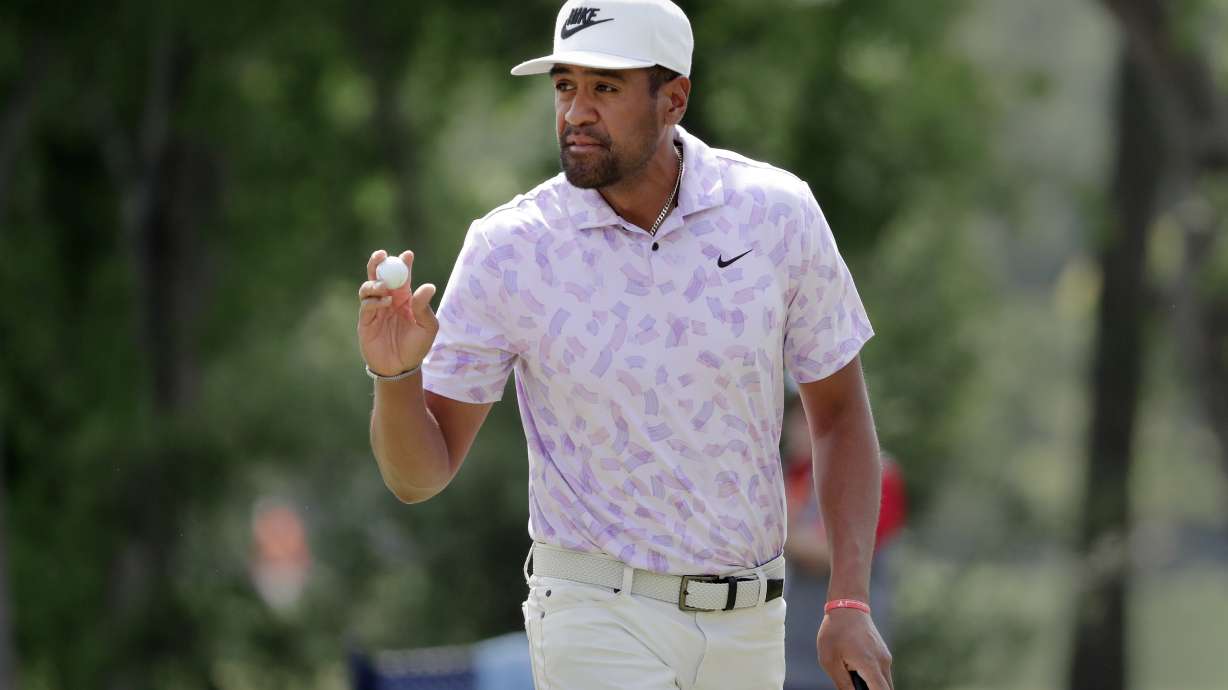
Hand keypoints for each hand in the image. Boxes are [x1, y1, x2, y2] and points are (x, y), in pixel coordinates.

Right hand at [358, 249, 438, 376]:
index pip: (403, 276)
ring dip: (375, 282)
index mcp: (405, 298)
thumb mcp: (428, 327)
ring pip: (369, 286)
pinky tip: (385, 303)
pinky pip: (366, 305)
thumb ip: (424, 307)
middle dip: (378, 263)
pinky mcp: (366, 320)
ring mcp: (376, 309)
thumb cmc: (417, 347)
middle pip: (380, 275)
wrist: (401, 368)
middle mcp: (389, 300)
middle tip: (382, 255)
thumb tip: (428, 286)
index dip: (404, 263)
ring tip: (385, 288)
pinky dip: (374, 300)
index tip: (408, 254)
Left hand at [817, 609, 892, 689]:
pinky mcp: (883, 654)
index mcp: (870, 665)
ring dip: (871, 686)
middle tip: (854, 684)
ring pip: (884, 683)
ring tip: (851, 672)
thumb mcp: (830, 660)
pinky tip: (855, 670)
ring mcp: (885, 658)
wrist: (848, 606)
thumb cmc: (835, 632)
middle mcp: (883, 662)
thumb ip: (842, 683)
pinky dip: (872, 679)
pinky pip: (881, 674)